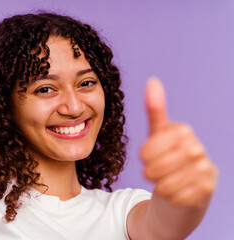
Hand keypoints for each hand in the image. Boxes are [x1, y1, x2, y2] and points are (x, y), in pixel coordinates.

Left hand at [140, 77, 218, 207]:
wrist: (182, 188)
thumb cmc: (166, 158)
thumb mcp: (157, 135)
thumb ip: (155, 111)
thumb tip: (152, 80)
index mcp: (183, 132)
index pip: (151, 148)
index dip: (145, 155)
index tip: (146, 157)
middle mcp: (198, 149)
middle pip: (158, 167)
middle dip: (150, 172)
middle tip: (152, 172)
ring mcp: (205, 170)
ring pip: (166, 184)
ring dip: (159, 185)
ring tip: (163, 180)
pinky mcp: (207, 190)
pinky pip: (176, 197)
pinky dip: (170, 197)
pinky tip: (175, 191)